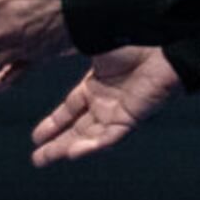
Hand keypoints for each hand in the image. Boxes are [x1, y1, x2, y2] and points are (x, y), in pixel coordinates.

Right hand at [31, 46, 181, 165]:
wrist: (162, 43)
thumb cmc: (133, 39)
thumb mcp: (94, 46)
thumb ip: (73, 51)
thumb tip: (45, 41)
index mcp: (94, 85)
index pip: (69, 110)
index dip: (52, 124)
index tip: (36, 137)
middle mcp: (105, 102)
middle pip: (76, 129)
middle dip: (55, 144)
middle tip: (38, 160)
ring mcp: (117, 111)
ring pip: (89, 137)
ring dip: (67, 148)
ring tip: (45, 159)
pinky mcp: (132, 117)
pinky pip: (110, 136)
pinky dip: (92, 145)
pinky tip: (73, 152)